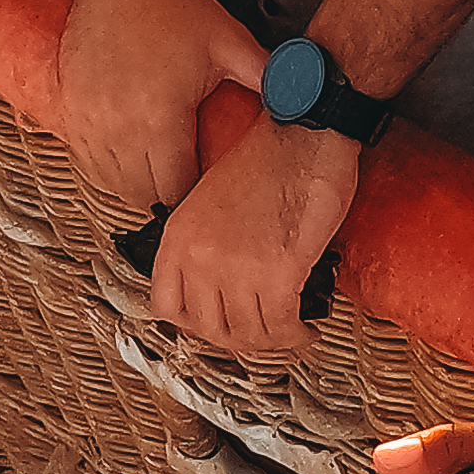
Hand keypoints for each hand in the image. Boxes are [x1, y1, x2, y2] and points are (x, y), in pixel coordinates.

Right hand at [54, 0, 258, 218]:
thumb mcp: (230, 43)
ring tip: (160, 175)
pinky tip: (130, 156)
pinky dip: (109, 169)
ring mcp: (89, 122)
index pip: (174, 191)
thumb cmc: (170, 5)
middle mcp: (118, 128)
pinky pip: (88, 163)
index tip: (207, 193)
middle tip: (188, 189)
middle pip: (142, 197)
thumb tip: (304, 98)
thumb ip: (269, 78)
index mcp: (159, 119)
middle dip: (167, 198)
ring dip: (137, 187)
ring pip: (112, 185)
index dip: (194, 198)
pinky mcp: (70, 112)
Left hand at [150, 118, 359, 355]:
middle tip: (262, 332)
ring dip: (272, 341)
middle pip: (210, 329)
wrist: (305, 132)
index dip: (197, 325)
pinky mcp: (277, 274)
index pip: (167, 306)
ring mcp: (236, 268)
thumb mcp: (215, 200)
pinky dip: (296, 334)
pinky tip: (306, 326)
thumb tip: (226, 287)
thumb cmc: (272, 156)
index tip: (221, 322)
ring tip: (290, 330)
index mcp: (180, 236)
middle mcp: (200, 256)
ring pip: (247, 335)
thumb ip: (210, 243)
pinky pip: (281, 328)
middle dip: (241, 338)